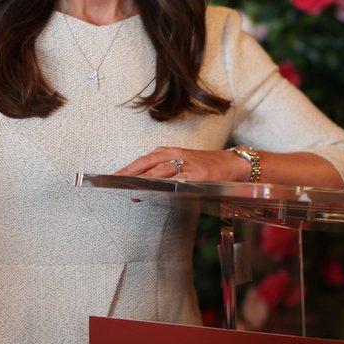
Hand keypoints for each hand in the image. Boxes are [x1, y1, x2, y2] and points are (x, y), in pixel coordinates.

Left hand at [113, 146, 249, 181]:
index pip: (143, 160)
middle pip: (147, 164)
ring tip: (128, 188)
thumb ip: (162, 173)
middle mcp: (176, 155)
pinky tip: (156, 191)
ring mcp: (188, 165)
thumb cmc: (206, 166)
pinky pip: (179, 180)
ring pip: (160, 171)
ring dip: (143, 179)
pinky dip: (167, 184)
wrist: (233, 164)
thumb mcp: (182, 163)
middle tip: (113, 183)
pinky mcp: (199, 175)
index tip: (109, 178)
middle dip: (129, 174)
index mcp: (170, 152)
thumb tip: (139, 191)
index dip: (126, 169)